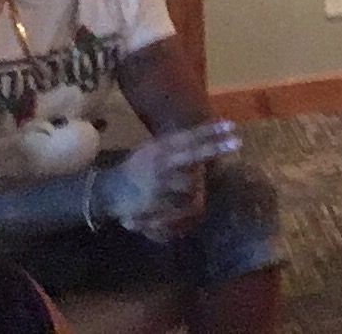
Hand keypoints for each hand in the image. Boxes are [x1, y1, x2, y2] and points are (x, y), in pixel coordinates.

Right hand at [110, 121, 239, 241]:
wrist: (108, 191)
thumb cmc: (135, 169)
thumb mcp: (152, 150)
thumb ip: (174, 146)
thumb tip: (203, 136)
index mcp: (159, 148)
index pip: (187, 137)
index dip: (209, 131)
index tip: (231, 125)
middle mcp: (160, 163)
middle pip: (192, 153)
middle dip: (215, 147)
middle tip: (237, 142)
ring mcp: (158, 183)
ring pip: (192, 186)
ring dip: (197, 192)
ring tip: (192, 200)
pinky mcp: (155, 204)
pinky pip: (181, 210)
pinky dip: (184, 216)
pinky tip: (178, 219)